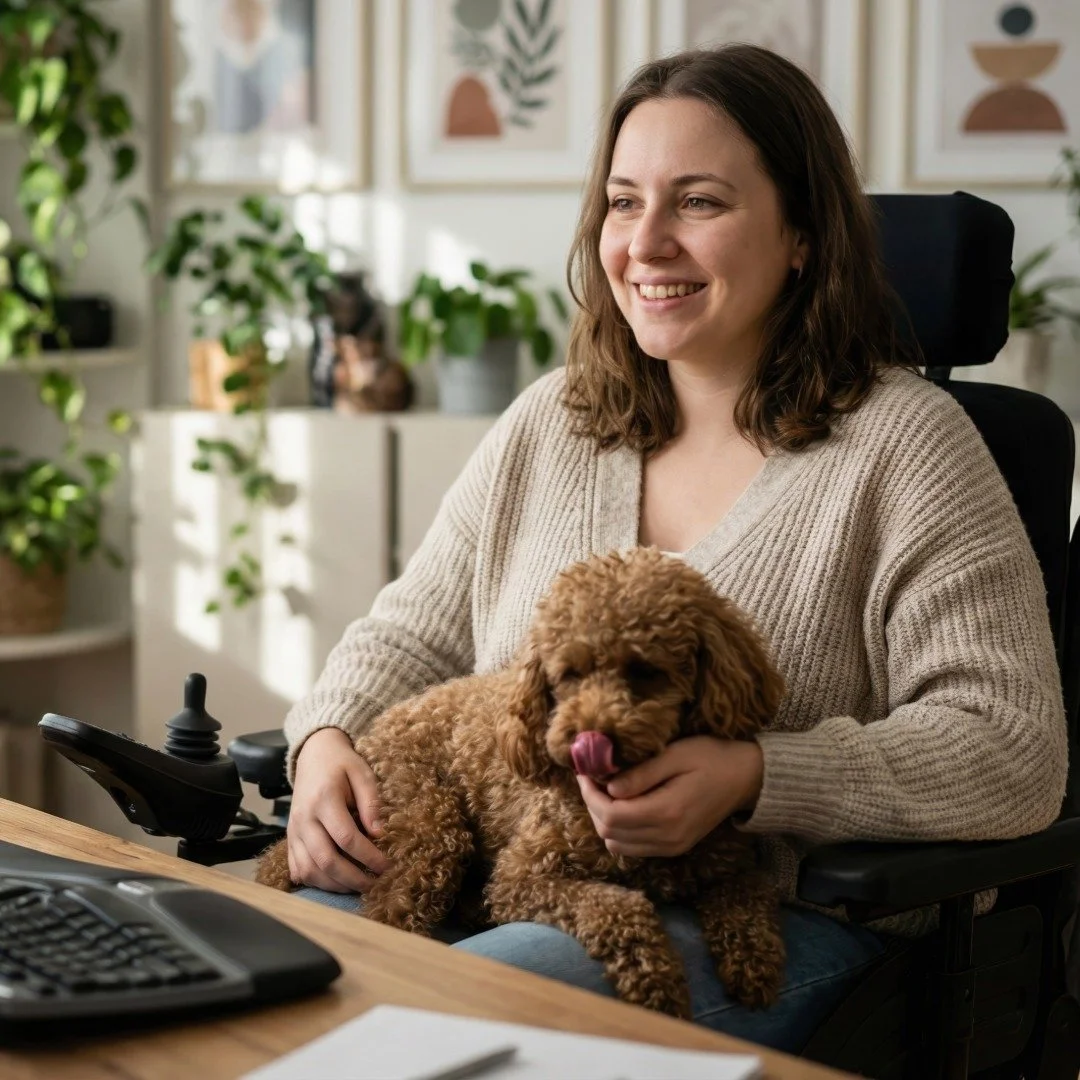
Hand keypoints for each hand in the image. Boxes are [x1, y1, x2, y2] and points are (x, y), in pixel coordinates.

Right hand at [287, 727, 391, 892]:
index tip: (387, 865)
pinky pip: (298, 869)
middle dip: (353, 878)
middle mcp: (304, 818)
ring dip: (335, 885)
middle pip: (325, 859)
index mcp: (323, 799)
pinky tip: (335, 882)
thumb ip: (371, 802)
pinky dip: (316, 882)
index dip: (368, 856)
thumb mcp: (362, 773)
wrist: (313, 755)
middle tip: (375, 884)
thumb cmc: (342, 764)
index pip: (346, 837)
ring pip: (309, 870)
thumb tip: (378, 834)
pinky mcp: (290, 838)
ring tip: (358, 886)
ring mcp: (293, 830)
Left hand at [576, 736, 763, 857]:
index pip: (611, 815)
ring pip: (618, 845)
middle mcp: (668, 837)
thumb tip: (608, 787)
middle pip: (610, 833)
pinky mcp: (674, 847)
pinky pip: (634, 848)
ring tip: (606, 791)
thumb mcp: (675, 755)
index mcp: (667, 812)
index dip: (590, 795)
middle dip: (593, 806)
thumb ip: (641, 773)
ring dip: (604, 819)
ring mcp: (672, 847)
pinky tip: (623, 805)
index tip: (585, 772)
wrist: (745, 778)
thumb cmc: (710, 758)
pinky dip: (620, 830)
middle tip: (592, 779)